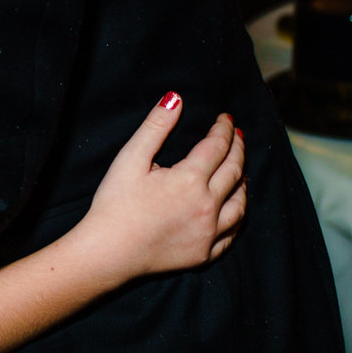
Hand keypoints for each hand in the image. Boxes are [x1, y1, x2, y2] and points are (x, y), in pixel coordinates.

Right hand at [73, 94, 247, 282]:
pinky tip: (234, 210)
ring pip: (240, 203)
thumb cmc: (115, 203)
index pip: (216, 146)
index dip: (223, 129)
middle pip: (233, 171)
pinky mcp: (204, 253)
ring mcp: (209, 232)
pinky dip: (238, 217)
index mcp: (190, 179)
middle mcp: (208, 205)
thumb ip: (155, 127)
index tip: (226, 118)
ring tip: (240, 171)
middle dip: (238, 149)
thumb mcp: (130, 159)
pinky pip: (232, 234)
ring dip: (243, 183)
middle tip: (238, 135)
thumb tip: (175, 99)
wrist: (108, 251)